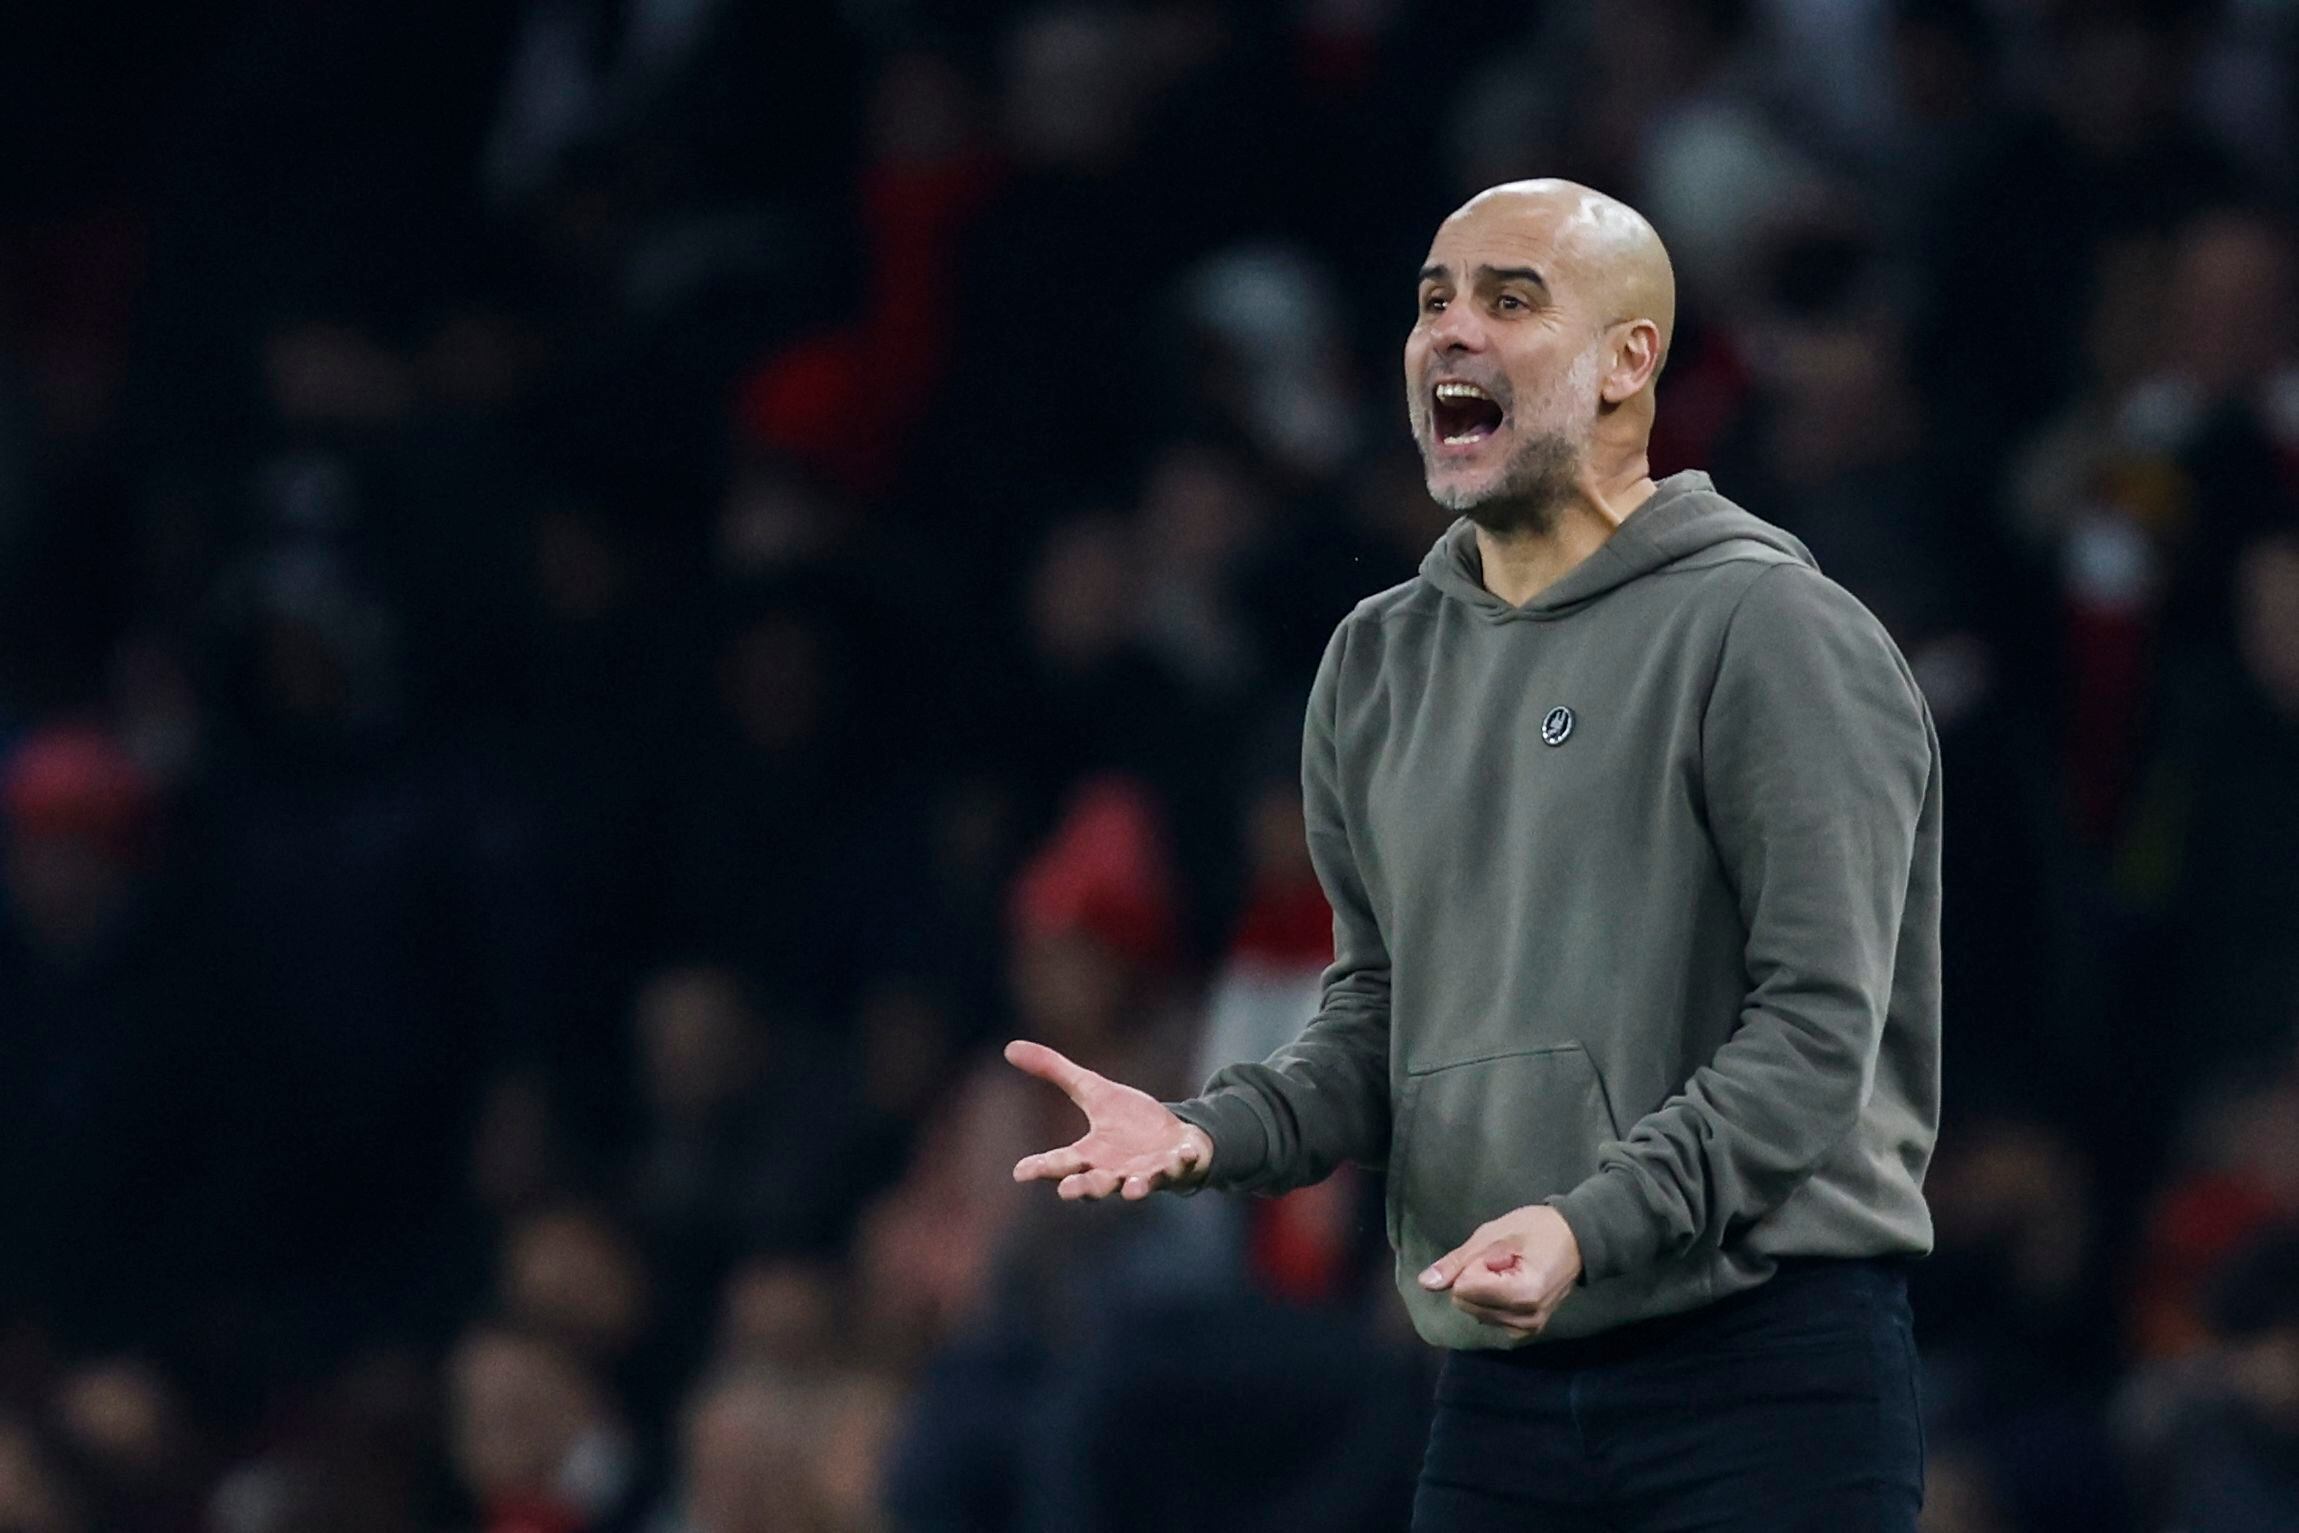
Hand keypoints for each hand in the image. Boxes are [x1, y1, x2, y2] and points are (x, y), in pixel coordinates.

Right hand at [1006, 1040, 1213, 1200]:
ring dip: (1135, 1188)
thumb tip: (1010, 1048)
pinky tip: (1184, 1155)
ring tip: (1133, 1189)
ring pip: (1136, 1186)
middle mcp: (1116, 1171)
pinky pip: (1179, 1167)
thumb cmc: (1130, 1121)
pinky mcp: (1176, 1167)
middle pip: (1095, 1184)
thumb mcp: (1092, 1091)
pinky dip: (1181, 1162)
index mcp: (1091, 1155)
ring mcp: (1147, 1173)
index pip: (1060, 1163)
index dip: (1040, 1168)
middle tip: (1067, 1191)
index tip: (1020, 1172)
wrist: (1175, 1137)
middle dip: (1084, 1188)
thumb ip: (1054, 1071)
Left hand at [1418, 1204, 1582, 1337]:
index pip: (1464, 1289)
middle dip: (1476, 1278)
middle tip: (1505, 1260)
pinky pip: (1488, 1317)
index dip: (1473, 1265)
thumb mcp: (1493, 1235)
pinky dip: (1491, 1300)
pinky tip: (1511, 1284)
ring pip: (1474, 1312)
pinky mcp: (1525, 1331)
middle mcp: (1525, 1320)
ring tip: (1511, 1270)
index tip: (1499, 1253)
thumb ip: (1458, 1262)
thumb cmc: (1537, 1228)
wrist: (1577, 1240)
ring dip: (1483, 1289)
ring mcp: (1527, 1329)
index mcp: (1522, 1295)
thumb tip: (1425, 1283)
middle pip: (1465, 1303)